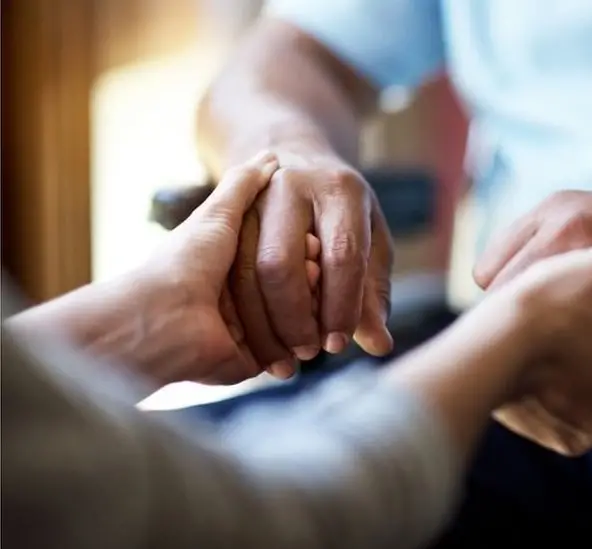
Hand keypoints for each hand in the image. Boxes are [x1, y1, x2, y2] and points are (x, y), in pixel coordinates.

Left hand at [137, 152, 309, 383]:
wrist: (164, 317)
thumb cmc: (188, 261)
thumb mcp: (219, 213)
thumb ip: (244, 186)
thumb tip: (270, 157)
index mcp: (237, 263)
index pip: (290, 253)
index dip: (306, 244)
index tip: (314, 236)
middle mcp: (245, 296)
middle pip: (300, 285)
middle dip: (312, 274)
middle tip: (316, 262)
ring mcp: (253, 329)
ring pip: (303, 316)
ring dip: (312, 303)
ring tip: (315, 285)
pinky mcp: (255, 358)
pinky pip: (292, 348)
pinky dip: (304, 334)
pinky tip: (312, 321)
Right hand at [230, 149, 394, 377]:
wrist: (295, 161)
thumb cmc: (344, 213)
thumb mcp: (371, 242)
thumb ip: (373, 292)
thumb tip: (380, 345)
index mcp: (339, 190)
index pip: (340, 255)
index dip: (340, 306)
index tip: (337, 344)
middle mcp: (290, 186)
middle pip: (279, 263)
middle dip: (292, 319)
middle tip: (307, 353)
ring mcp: (248, 198)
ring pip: (241, 271)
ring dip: (260, 325)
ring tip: (282, 356)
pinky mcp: (221, 215)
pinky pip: (219, 274)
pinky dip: (237, 315)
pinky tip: (254, 342)